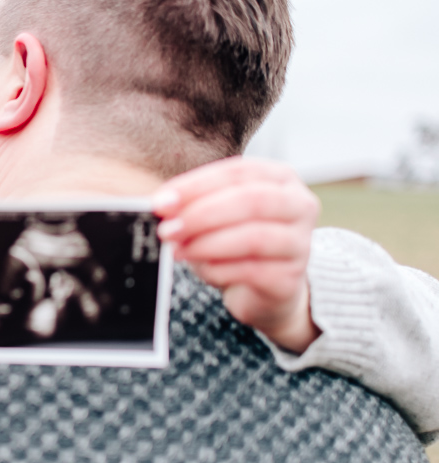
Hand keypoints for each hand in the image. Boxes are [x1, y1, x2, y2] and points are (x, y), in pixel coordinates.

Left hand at [152, 157, 321, 353]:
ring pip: (253, 237)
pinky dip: (218, 269)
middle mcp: (298, 205)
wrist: (264, 290)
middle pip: (250, 200)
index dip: (196, 185)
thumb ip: (194, 206)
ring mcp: (300, 244)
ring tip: (177, 250)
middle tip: (168, 229)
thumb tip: (161, 205)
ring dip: (206, 244)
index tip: (162, 202)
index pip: (237, 172)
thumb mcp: (215, 216)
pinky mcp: (290, 279)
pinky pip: (251, 270)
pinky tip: (201, 269)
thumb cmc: (236, 244)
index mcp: (279, 178)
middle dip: (201, 214)